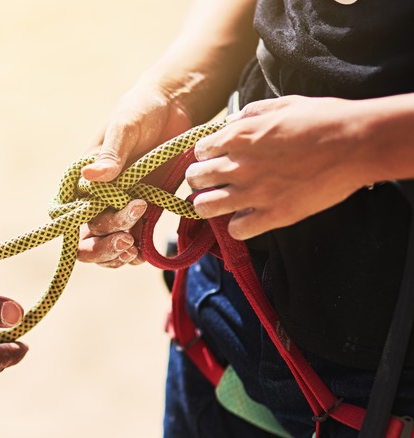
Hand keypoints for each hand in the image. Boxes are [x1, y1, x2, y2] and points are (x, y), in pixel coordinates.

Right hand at [78, 86, 192, 266]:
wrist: (174, 107)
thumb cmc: (141, 110)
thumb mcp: (124, 127)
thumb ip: (110, 153)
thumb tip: (91, 176)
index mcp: (83, 179)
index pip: (67, 215)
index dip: (77, 230)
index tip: (104, 226)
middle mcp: (97, 197)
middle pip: (88, 237)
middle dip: (103, 246)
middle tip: (126, 240)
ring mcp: (120, 206)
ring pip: (108, 245)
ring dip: (117, 255)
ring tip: (134, 249)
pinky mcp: (144, 210)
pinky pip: (133, 241)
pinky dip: (135, 254)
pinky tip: (143, 251)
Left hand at [186, 95, 370, 239]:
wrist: (356, 143)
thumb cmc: (323, 119)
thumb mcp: (282, 104)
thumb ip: (251, 113)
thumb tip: (233, 121)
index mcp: (238, 136)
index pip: (199, 150)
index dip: (205, 154)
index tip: (215, 157)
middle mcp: (239, 165)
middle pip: (195, 178)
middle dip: (199, 179)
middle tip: (212, 181)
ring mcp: (254, 192)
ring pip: (204, 207)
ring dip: (208, 204)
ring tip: (219, 202)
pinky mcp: (273, 215)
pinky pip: (237, 230)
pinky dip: (238, 226)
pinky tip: (248, 218)